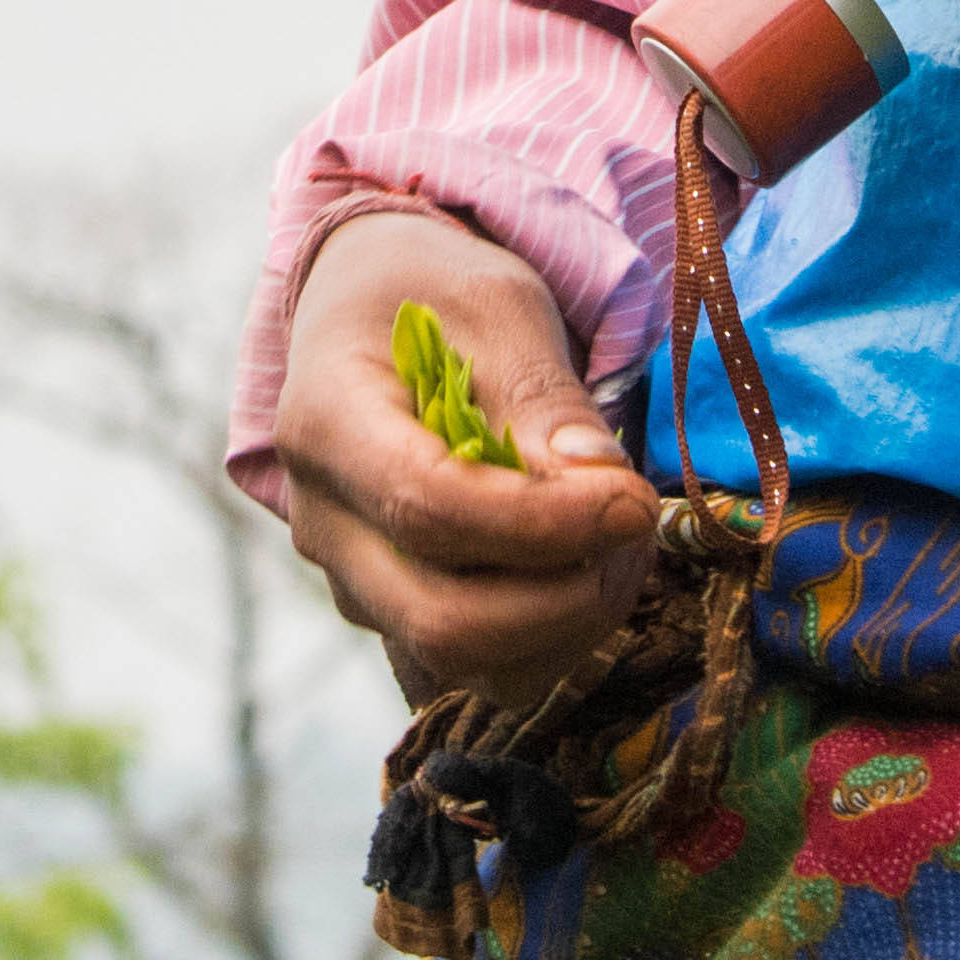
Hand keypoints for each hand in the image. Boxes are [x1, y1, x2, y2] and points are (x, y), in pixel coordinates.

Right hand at [267, 203, 664, 707]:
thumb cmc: (436, 292)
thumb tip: (602, 485)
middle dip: (566, 595)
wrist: (377, 307)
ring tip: (622, 537)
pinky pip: (482, 667)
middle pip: (443, 621)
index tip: (633, 499)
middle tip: (636, 523)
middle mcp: (323, 523)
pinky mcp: (397, 612)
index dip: (544, 525)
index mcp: (327, 426)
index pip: (429, 511)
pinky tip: (590, 566)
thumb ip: (544, 397)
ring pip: (468, 664)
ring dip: (570, 623)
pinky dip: (554, 638)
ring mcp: (354, 580)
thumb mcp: (497, 307)